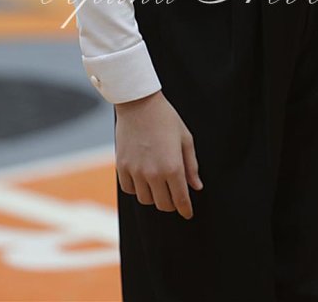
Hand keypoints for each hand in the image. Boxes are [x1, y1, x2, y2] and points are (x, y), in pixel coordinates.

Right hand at [114, 90, 202, 218]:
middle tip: (174, 196)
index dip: (185, 209)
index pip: (180, 200)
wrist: (139, 103)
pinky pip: (129, 190)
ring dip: (154, 196)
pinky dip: (137, 189)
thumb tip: (196, 186)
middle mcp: (153, 173)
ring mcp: (136, 171)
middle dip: (172, 203)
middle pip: (163, 204)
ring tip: (158, 184)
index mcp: (173, 167)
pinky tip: (143, 179)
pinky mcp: (121, 167)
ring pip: (146, 200)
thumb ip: (191, 165)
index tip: (188, 213)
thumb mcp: (185, 138)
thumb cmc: (166, 118)